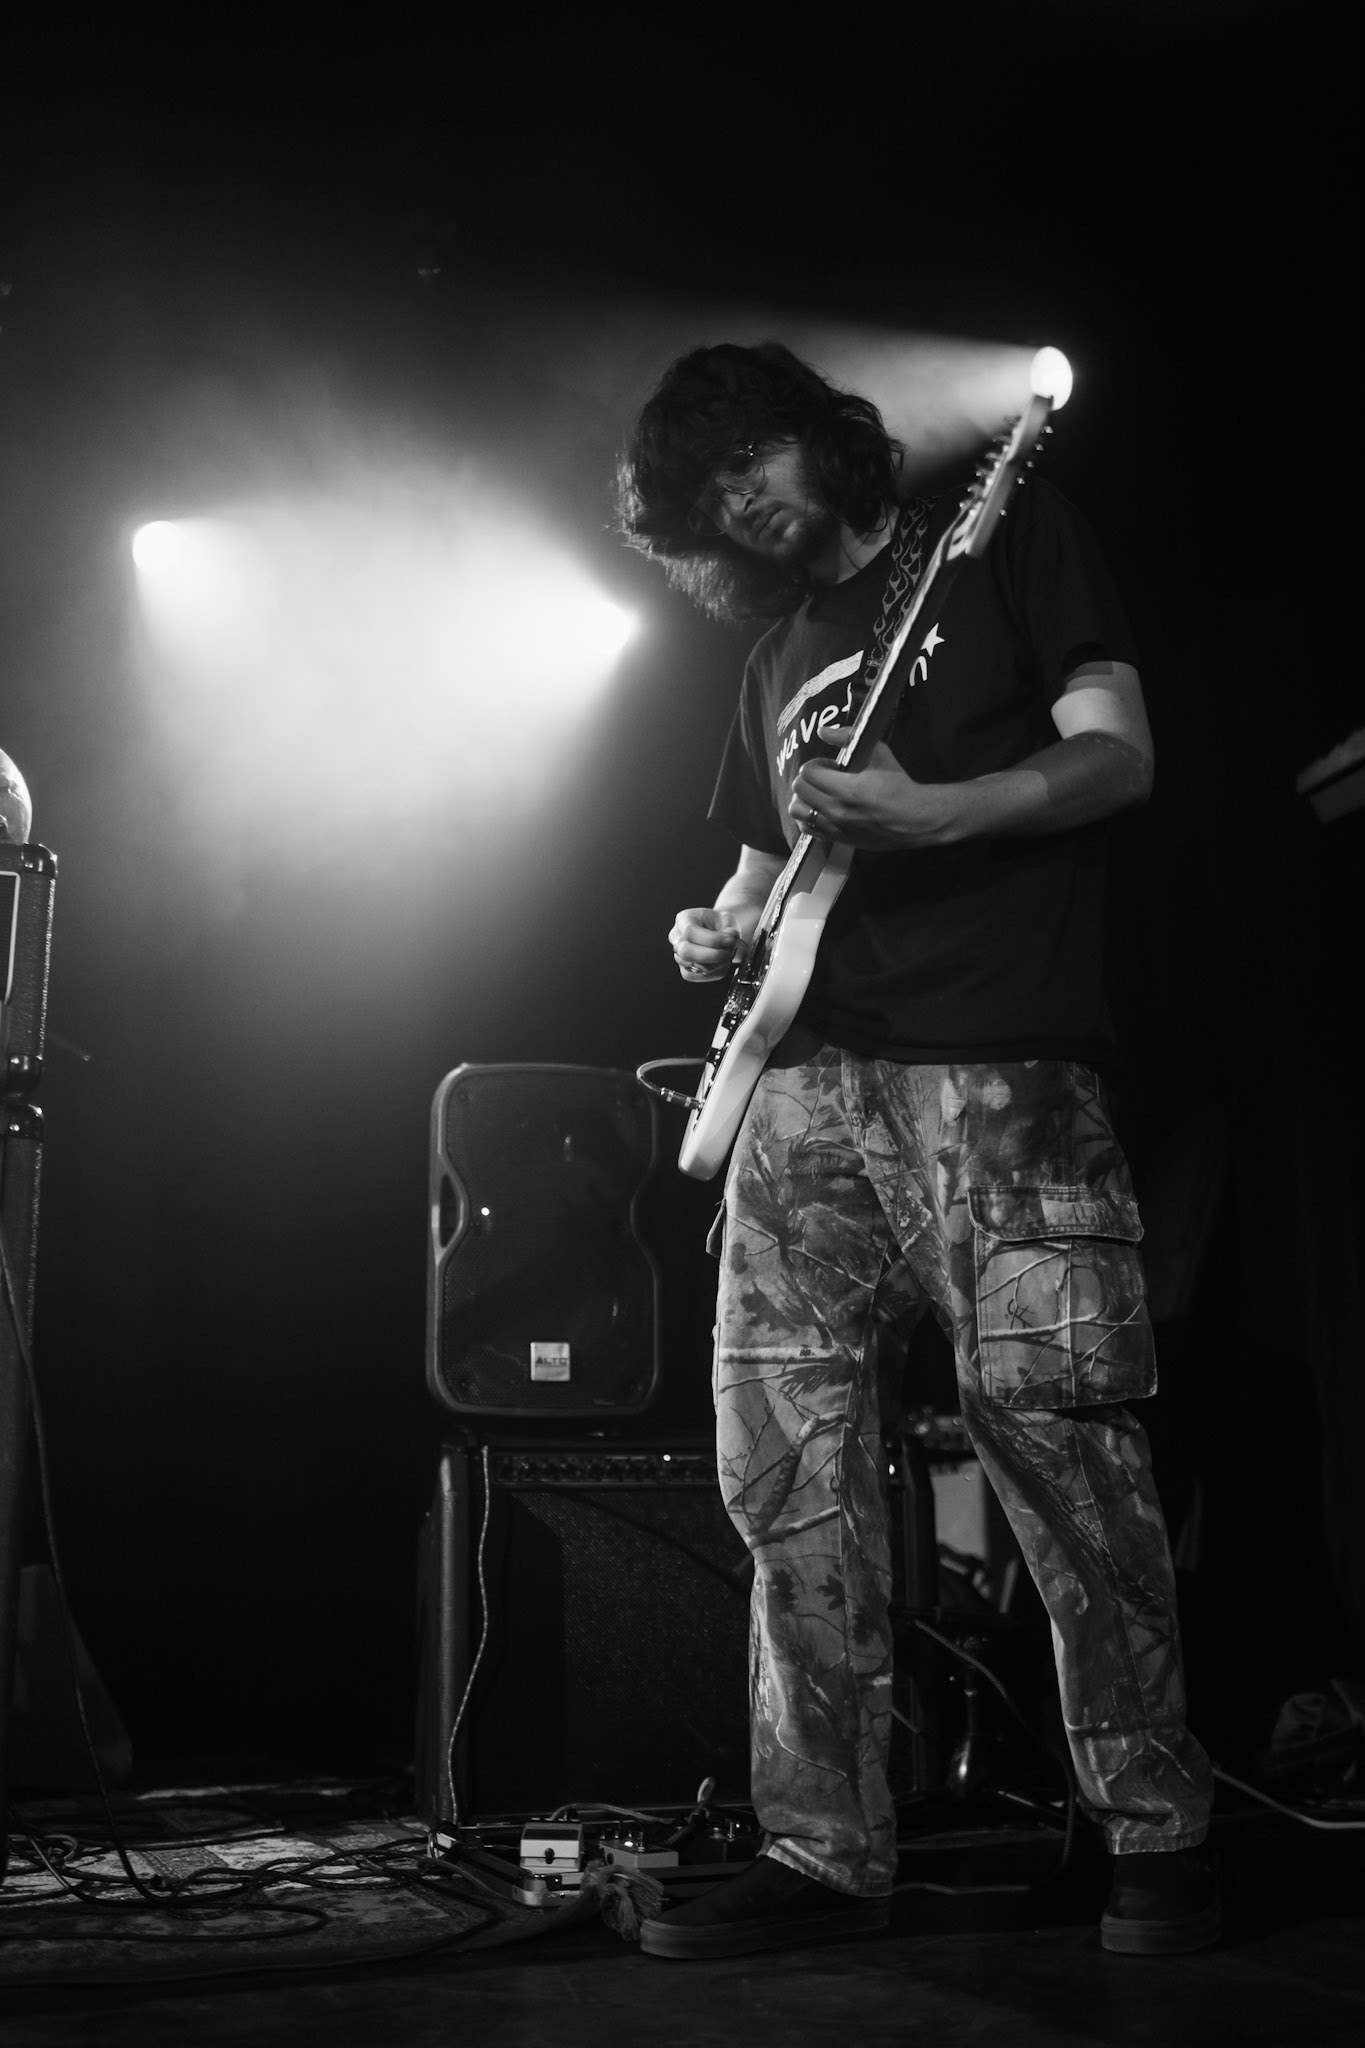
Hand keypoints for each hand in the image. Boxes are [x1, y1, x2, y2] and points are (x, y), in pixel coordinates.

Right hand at [669, 906, 741, 982]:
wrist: (719, 931)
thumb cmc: (719, 923)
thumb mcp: (726, 919)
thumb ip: (728, 929)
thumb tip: (730, 938)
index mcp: (684, 920)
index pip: (690, 932)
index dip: (712, 939)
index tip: (730, 940)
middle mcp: (677, 938)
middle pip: (686, 952)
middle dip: (714, 955)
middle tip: (730, 950)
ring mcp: (679, 956)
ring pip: (695, 967)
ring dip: (718, 963)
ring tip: (728, 954)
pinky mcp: (687, 971)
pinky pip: (701, 976)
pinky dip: (717, 971)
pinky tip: (723, 962)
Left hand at [790, 730, 957, 849]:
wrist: (915, 819)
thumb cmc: (899, 785)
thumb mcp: (879, 753)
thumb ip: (848, 738)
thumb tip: (823, 730)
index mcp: (849, 790)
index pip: (808, 773)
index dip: (816, 764)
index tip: (830, 766)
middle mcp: (838, 811)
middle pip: (799, 790)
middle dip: (808, 778)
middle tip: (824, 778)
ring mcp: (836, 828)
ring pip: (797, 811)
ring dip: (804, 798)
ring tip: (819, 794)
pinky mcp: (838, 839)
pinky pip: (806, 829)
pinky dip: (807, 817)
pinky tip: (820, 810)